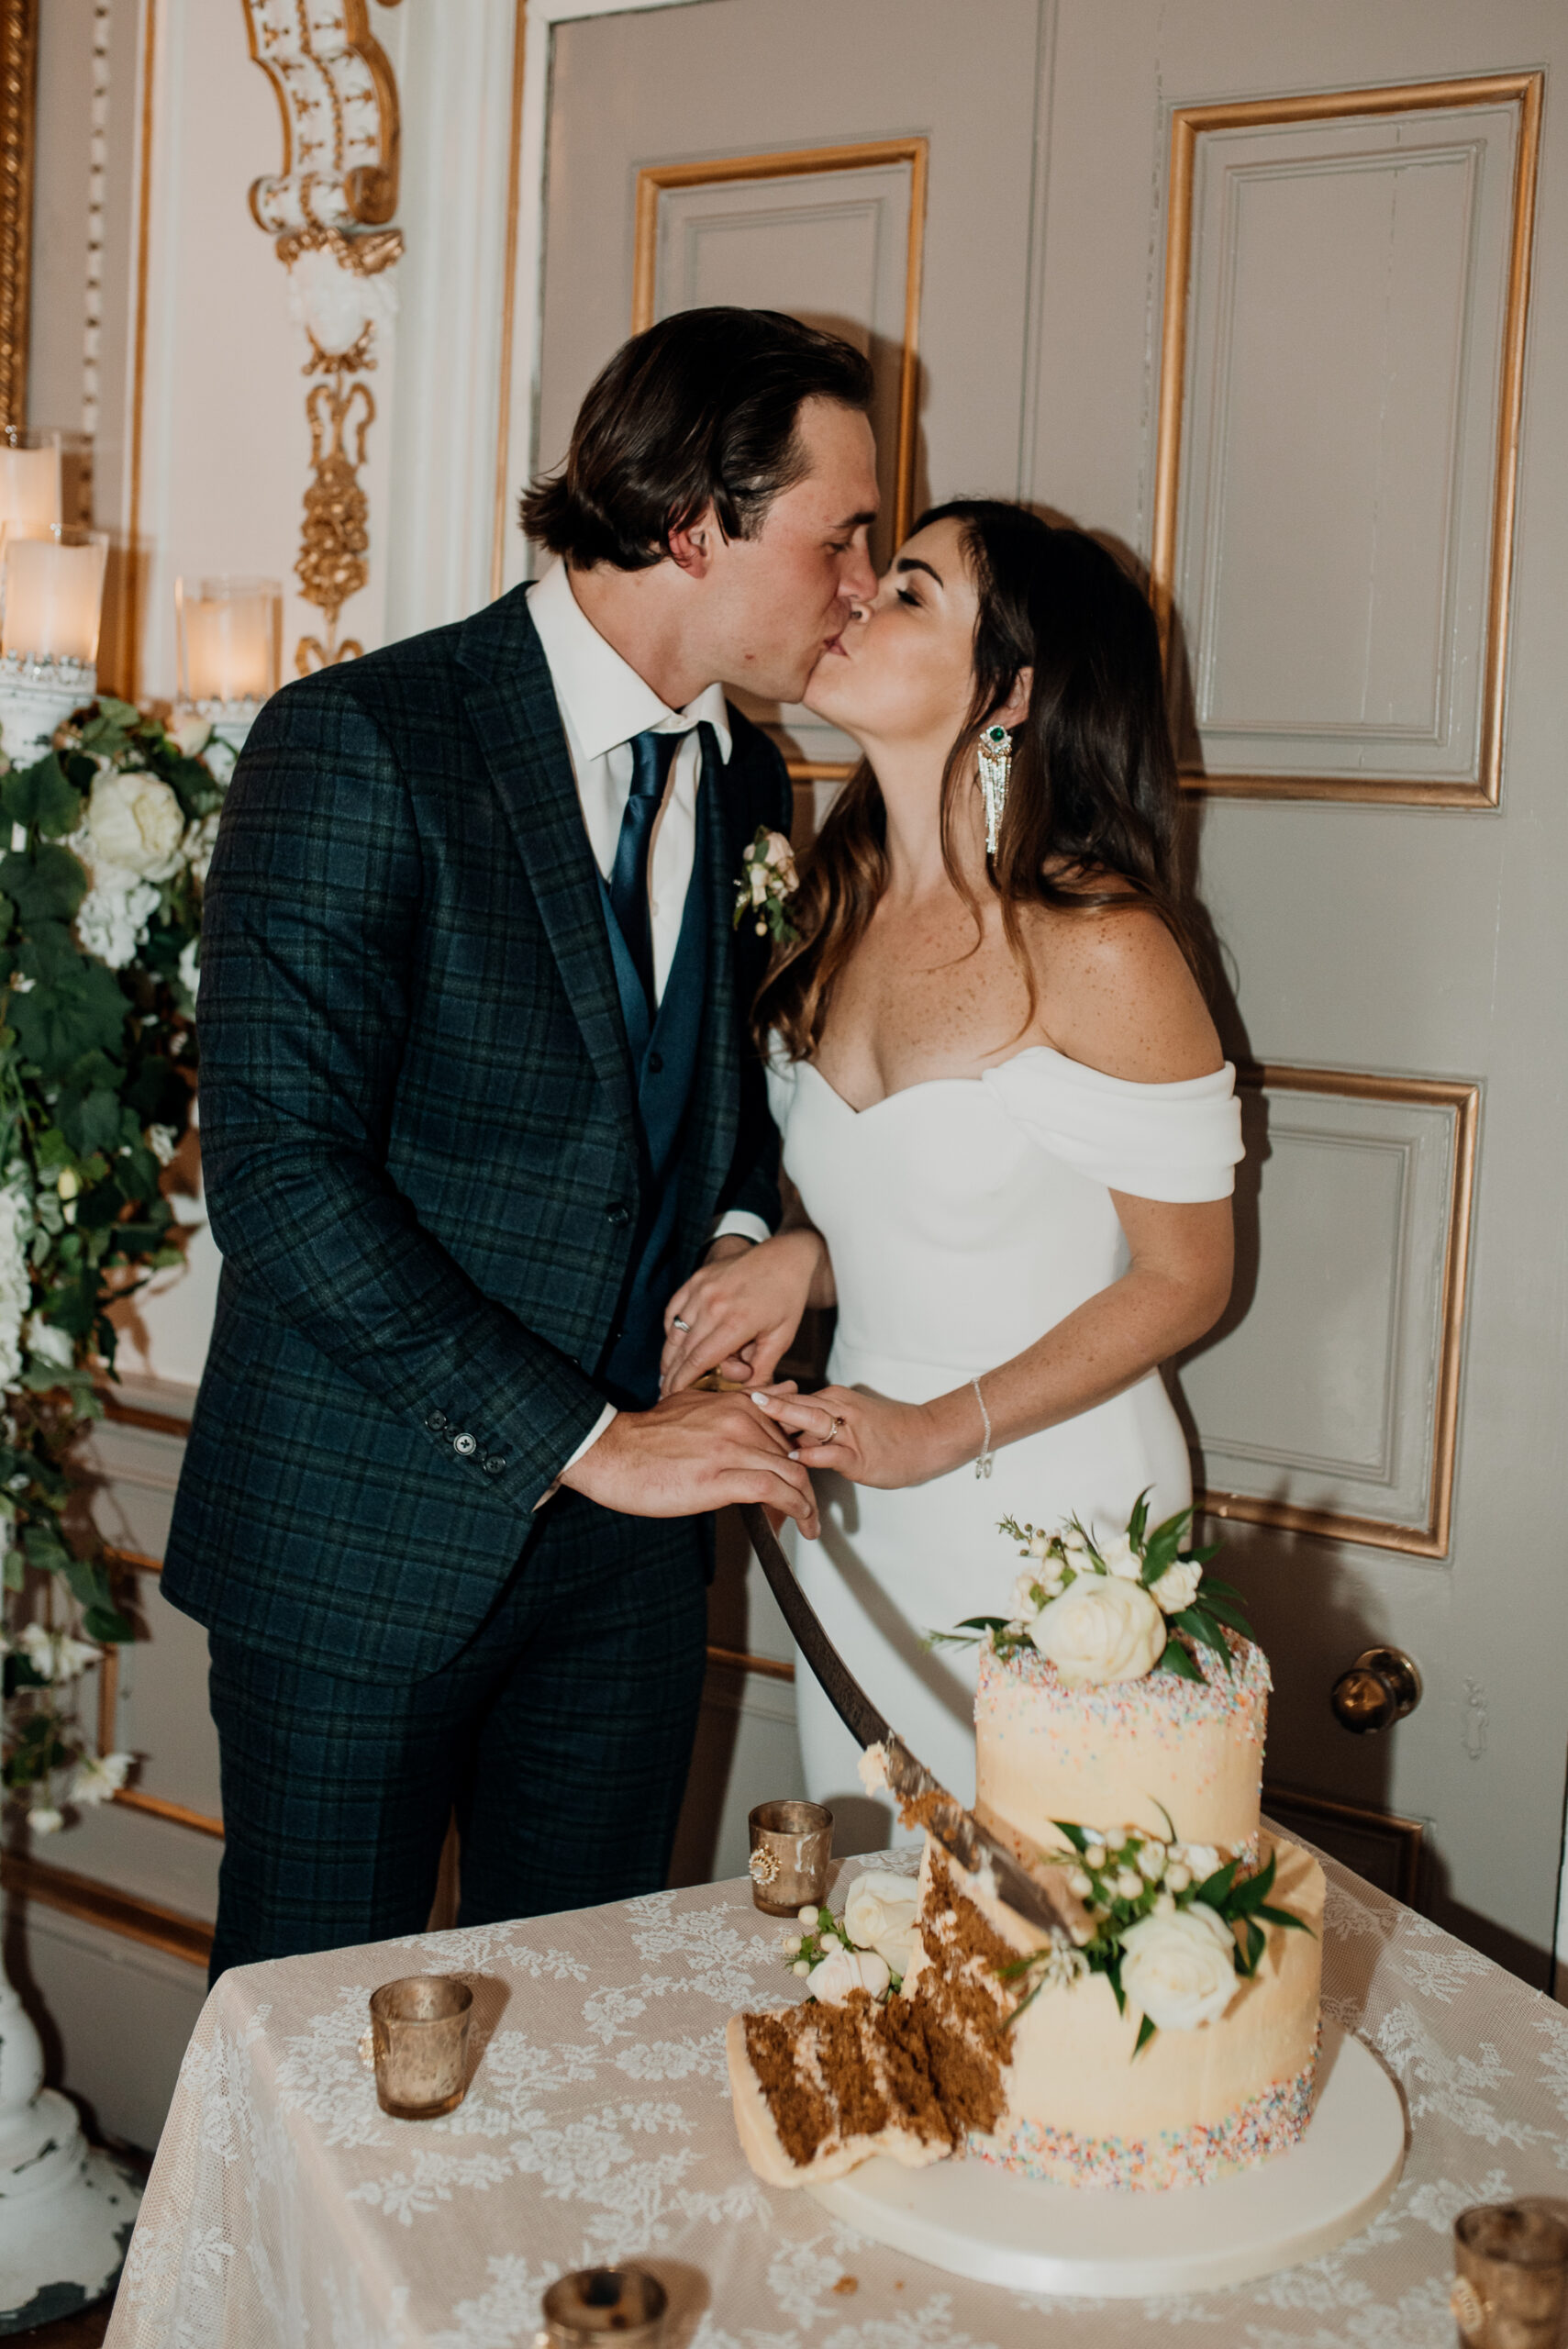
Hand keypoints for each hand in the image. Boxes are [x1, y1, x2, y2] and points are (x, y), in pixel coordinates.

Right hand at [559, 1386, 820, 1536]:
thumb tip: (784, 1391)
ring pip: (792, 1474)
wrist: (612, 1453)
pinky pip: (774, 1491)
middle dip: (806, 1487)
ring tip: (810, 1524)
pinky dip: (795, 1509)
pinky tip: (798, 1522)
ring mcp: (731, 1448)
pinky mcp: (720, 1477)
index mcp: (736, 1404)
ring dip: (808, 1504)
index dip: (802, 1461)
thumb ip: (743, 1399)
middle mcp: (740, 1421)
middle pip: (795, 1456)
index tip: (802, 1482)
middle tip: (809, 1512)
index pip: (789, 1432)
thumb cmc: (649, 1436)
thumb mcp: (699, 1403)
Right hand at [661, 1228, 825, 1394]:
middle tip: (666, 1394)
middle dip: (672, 1376)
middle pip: (682, 1350)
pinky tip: (675, 1347)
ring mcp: (701, 1289)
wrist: (784, 1256)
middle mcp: (713, 1304)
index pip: (699, 1361)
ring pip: (674, 1332)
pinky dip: (671, 1331)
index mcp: (736, 1322)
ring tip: (668, 1376)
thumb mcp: (781, 1337)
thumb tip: (750, 1398)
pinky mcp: (695, 1280)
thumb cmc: (786, 1299)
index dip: (683, 1383)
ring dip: (669, 1357)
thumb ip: (762, 1369)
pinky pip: (673, 1311)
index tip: (675, 1398)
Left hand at [747, 1382, 944, 1490]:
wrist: (928, 1438)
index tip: (728, 1402)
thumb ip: (815, 1425)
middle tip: (727, 1402)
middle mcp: (837, 1407)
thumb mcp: (847, 1422)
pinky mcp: (859, 1454)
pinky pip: (831, 1452)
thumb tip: (783, 1434)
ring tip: (752, 1417)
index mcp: (831, 1398)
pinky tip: (794, 1458)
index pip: (788, 1397)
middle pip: (791, 1402)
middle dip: (760, 1404)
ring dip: (780, 1420)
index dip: (758, 1402)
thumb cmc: (888, 1433)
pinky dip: (812, 1454)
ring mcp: (848, 1430)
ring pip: (808, 1420)